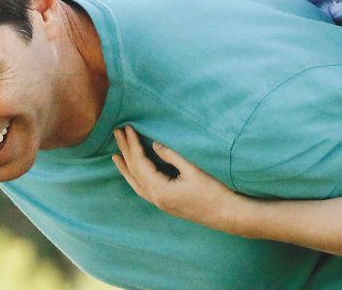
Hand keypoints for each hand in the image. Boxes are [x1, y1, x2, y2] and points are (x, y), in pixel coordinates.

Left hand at [111, 125, 244, 234]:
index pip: (140, 163)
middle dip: (125, 151)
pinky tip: (133, 173)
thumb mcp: (193, 170)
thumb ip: (171, 156)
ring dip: (126, 167)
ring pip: (135, 183)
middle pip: (134, 172)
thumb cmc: (213, 191)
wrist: (226, 214)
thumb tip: (154, 144)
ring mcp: (159, 203)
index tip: (128, 128)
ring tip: (115, 155)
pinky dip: (134, 178)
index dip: (133, 144)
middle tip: (117, 132)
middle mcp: (155, 198)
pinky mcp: (165, 203)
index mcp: (160, 190)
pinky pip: (142, 189)